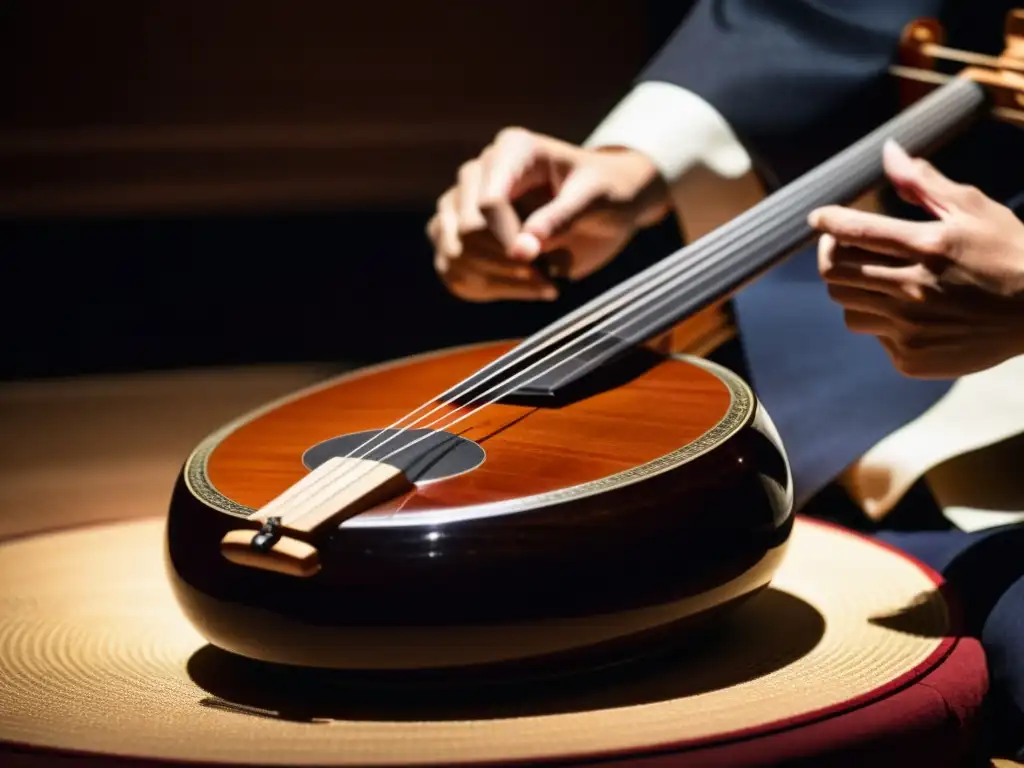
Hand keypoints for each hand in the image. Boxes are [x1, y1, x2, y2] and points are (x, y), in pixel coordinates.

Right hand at [426, 127, 671, 301]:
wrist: (607, 204)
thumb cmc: (606, 192)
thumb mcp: (595, 199)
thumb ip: (562, 218)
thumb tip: (526, 246)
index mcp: (512, 150)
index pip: (490, 202)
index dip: (509, 240)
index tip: (539, 264)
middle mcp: (480, 172)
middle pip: (467, 229)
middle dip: (506, 261)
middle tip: (548, 278)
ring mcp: (463, 202)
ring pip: (454, 250)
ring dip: (498, 278)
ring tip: (543, 283)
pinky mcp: (460, 232)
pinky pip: (452, 269)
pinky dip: (486, 287)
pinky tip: (524, 288)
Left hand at [808, 139, 1023, 378]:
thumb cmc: (1008, 252)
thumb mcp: (973, 209)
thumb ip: (923, 184)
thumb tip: (888, 151)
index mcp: (929, 246)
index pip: (856, 231)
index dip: (828, 222)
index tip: (818, 218)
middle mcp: (914, 289)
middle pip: (836, 272)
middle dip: (833, 254)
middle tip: (846, 246)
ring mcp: (910, 328)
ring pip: (847, 307)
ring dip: (856, 290)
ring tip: (881, 279)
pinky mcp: (910, 358)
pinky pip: (872, 335)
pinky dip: (882, 321)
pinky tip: (910, 311)